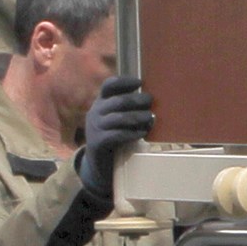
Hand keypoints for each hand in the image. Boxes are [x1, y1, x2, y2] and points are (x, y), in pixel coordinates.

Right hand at [76, 75, 154, 194]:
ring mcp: (94, 128)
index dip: (124, 82)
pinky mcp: (97, 143)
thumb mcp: (117, 119)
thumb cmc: (114, 136)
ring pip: (118, 118)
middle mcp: (95, 112)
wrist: (98, 163)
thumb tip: (151, 100)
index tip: (140, 83)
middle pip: (117, 101)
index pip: (108, 86)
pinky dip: (132, 133)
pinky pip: (117, 135)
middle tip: (150, 102)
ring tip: (150, 118)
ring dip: (137, 117)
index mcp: (101, 102)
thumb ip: (128, 109)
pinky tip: (142, 133)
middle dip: (137, 100)